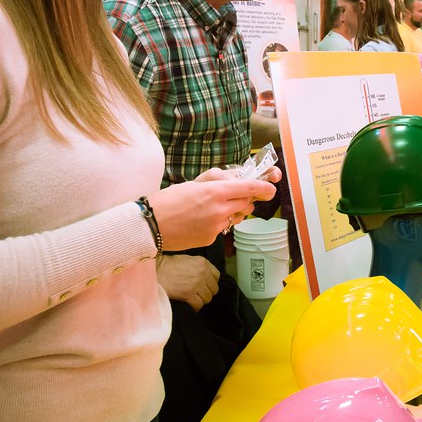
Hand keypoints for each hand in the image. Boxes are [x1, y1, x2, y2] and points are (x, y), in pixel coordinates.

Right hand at [149, 177, 276, 250]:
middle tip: (232, 197)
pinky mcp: (211, 238)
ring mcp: (216, 226)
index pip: (249, 188)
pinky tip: (200, 222)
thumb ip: (217, 183)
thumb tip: (235, 183)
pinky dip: (217, 224)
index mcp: (215, 191)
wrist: (150, 225)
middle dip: (244, 200)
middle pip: (245, 203)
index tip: (270, 188)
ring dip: (231, 212)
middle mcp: (219, 209)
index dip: (263, 188)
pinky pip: (222, 229)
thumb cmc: (169, 200)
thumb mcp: (194, 184)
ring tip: (211, 210)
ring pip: (235, 217)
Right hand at [156, 255, 219, 311]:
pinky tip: (190, 305)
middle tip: (198, 294)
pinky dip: (195, 307)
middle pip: (213, 289)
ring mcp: (196, 284)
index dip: (210, 282)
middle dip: (206, 292)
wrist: (155, 271)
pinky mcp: (188, 294)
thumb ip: (199, 267)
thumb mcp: (187, 259)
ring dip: (201, 300)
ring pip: (207, 298)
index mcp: (203, 263)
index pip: (216, 276)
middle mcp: (202, 273)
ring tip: (193, 299)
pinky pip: (198, 304)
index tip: (205, 285)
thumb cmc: (167, 265)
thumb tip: (204, 277)